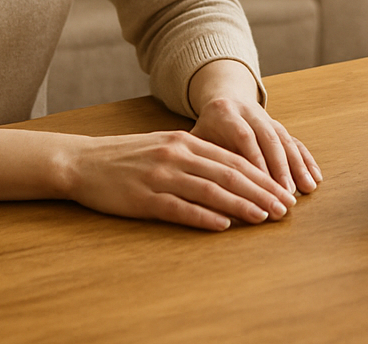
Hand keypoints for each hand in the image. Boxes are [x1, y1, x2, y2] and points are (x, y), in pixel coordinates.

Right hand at [61, 130, 297, 230]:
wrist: (83, 162)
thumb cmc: (127, 158)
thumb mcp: (165, 147)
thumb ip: (197, 158)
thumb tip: (233, 175)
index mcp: (185, 142)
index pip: (233, 160)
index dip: (262, 177)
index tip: (283, 192)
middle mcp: (177, 155)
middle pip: (229, 174)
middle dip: (262, 192)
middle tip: (285, 208)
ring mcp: (161, 176)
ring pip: (211, 190)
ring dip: (242, 205)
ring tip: (264, 218)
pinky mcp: (144, 198)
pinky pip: (180, 208)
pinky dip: (204, 217)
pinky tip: (224, 225)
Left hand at [188, 57, 320, 194]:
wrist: (223, 98)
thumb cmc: (205, 128)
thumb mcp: (195, 137)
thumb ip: (200, 158)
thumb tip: (204, 192)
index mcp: (225, 113)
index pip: (244, 136)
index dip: (256, 160)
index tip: (263, 186)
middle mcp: (250, 113)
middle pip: (269, 139)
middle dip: (281, 169)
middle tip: (287, 195)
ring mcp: (268, 119)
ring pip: (285, 141)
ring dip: (297, 166)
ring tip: (306, 188)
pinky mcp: (279, 127)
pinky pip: (295, 142)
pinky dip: (306, 160)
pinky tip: (315, 177)